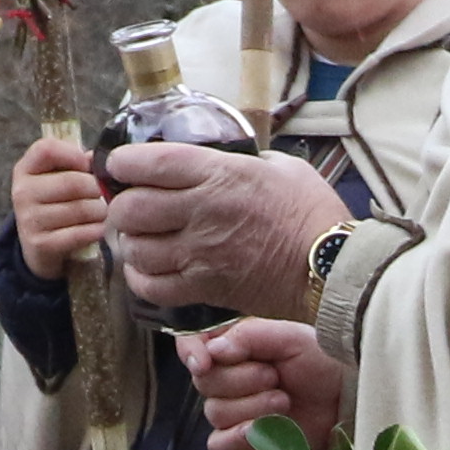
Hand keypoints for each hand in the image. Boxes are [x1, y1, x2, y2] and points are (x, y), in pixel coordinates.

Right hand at [9, 134, 107, 278]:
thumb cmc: (55, 205)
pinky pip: (79, 233)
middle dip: (97, 189)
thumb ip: (76, 164)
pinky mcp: (41, 244)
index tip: (86, 166)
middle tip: (103, 195)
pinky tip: (99, 229)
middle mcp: (22, 192)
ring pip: (81, 209)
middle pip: (73, 182)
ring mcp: (29, 219)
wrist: (39, 247)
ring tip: (101, 213)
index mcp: (25, 169)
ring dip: (100, 212)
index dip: (73, 154)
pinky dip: (96, 230)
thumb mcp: (57, 179)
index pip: (47, 149)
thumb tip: (98, 159)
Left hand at [101, 142, 345, 320]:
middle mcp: (201, 212)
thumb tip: (226, 161)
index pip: (149, 163)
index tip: (119, 166)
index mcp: (219, 175)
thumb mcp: (282, 168)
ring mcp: (200, 254)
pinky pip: (152, 286)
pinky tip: (146, 270)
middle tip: (127, 207)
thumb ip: (245, 162)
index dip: (122, 164)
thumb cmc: (314, 215)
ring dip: (130, 243)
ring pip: (136, 249)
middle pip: (131, 208)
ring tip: (137, 240)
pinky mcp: (205, 288)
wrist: (331, 268)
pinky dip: (140, 278)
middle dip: (121, 207)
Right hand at [189, 317, 346, 449]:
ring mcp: (238, 411)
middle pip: (205, 383)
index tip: (205, 362)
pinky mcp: (247, 442)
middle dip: (240, 380)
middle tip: (274, 377)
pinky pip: (219, 445)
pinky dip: (236, 438)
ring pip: (215, 413)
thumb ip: (249, 336)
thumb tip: (213, 351)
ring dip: (250, 406)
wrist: (350, 399)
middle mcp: (231, 378)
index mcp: (236, 347)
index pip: (194, 346)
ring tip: (284, 400)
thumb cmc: (324, 362)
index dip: (191, 352)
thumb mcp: (290, 337)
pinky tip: (259, 430)